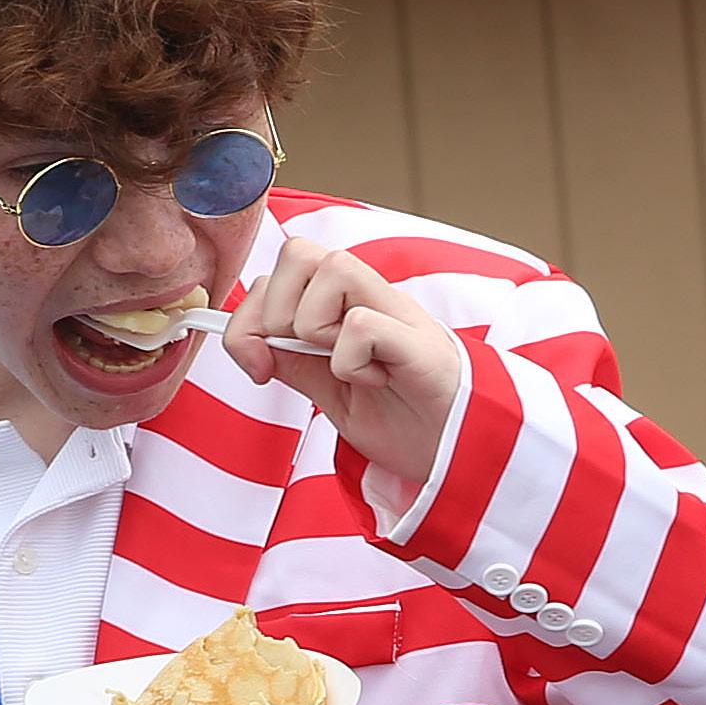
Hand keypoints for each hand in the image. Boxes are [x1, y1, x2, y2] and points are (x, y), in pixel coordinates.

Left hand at [224, 237, 460, 483]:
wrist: (457, 452)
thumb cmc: (403, 418)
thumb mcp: (329, 392)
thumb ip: (294, 363)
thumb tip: (248, 341)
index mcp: (345, 305)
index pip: (278, 271)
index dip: (250, 316)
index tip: (258, 367)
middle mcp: (369, 296)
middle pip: (298, 252)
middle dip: (276, 314)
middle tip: (302, 359)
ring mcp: (396, 312)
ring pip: (330, 267)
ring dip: (316, 327)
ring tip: (345, 366)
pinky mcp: (417, 340)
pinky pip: (359, 325)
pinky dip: (351, 361)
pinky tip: (377, 380)